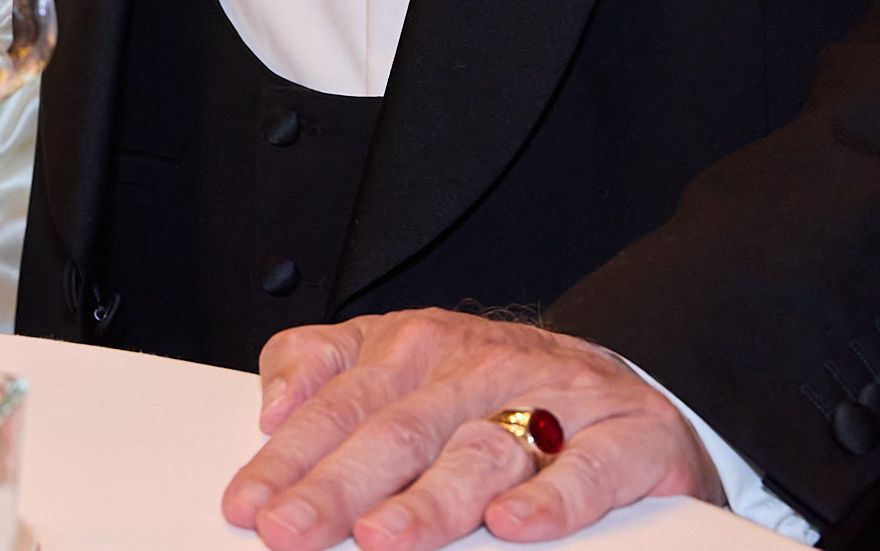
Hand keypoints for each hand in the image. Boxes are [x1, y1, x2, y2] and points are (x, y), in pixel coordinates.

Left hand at [223, 309, 725, 550]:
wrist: (626, 380)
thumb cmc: (495, 383)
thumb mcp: (400, 357)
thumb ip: (324, 365)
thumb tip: (273, 402)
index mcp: (416, 347)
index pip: (340, 406)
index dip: (289, 459)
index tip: (248, 505)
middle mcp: (482, 367)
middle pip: (399, 431)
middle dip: (338, 487)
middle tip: (291, 531)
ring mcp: (558, 398)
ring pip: (484, 452)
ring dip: (431, 500)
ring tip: (383, 537)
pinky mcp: (631, 436)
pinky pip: (589, 469)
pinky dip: (553, 499)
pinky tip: (512, 525)